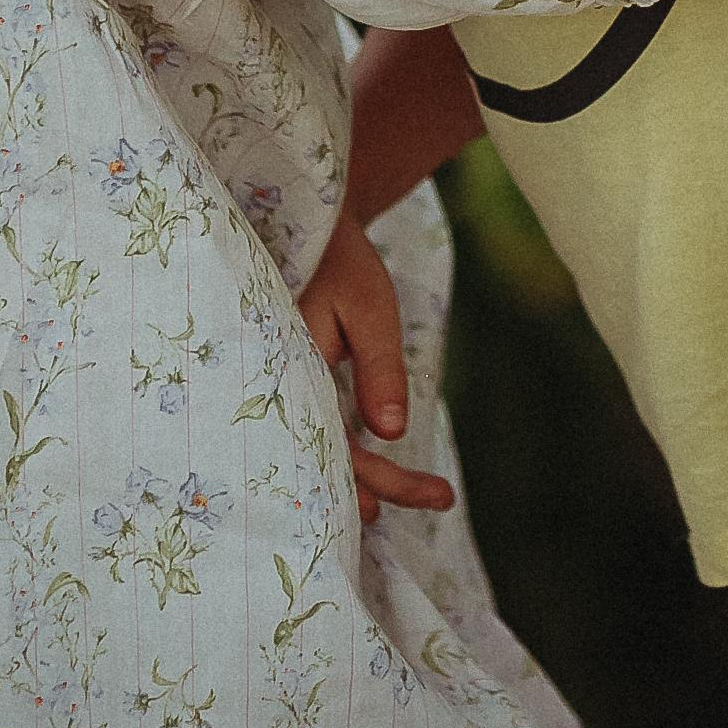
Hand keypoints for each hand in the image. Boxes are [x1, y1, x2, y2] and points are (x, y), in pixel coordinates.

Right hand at [296, 205, 454, 527]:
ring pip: (325, 449)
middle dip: (382, 488)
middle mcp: (286, 391)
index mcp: (297, 375)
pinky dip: (352, 451)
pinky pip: (323, 428)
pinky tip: (378, 465)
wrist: (317, 228)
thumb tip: (391, 432)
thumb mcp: (370, 307)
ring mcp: (291, 389)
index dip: (383, 480)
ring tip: (420, 495)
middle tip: (442, 499)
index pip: (339, 451)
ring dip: (368, 476)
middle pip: (330, 461)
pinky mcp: (302, 381)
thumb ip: (378, 368)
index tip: (437, 494)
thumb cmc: (342, 261)